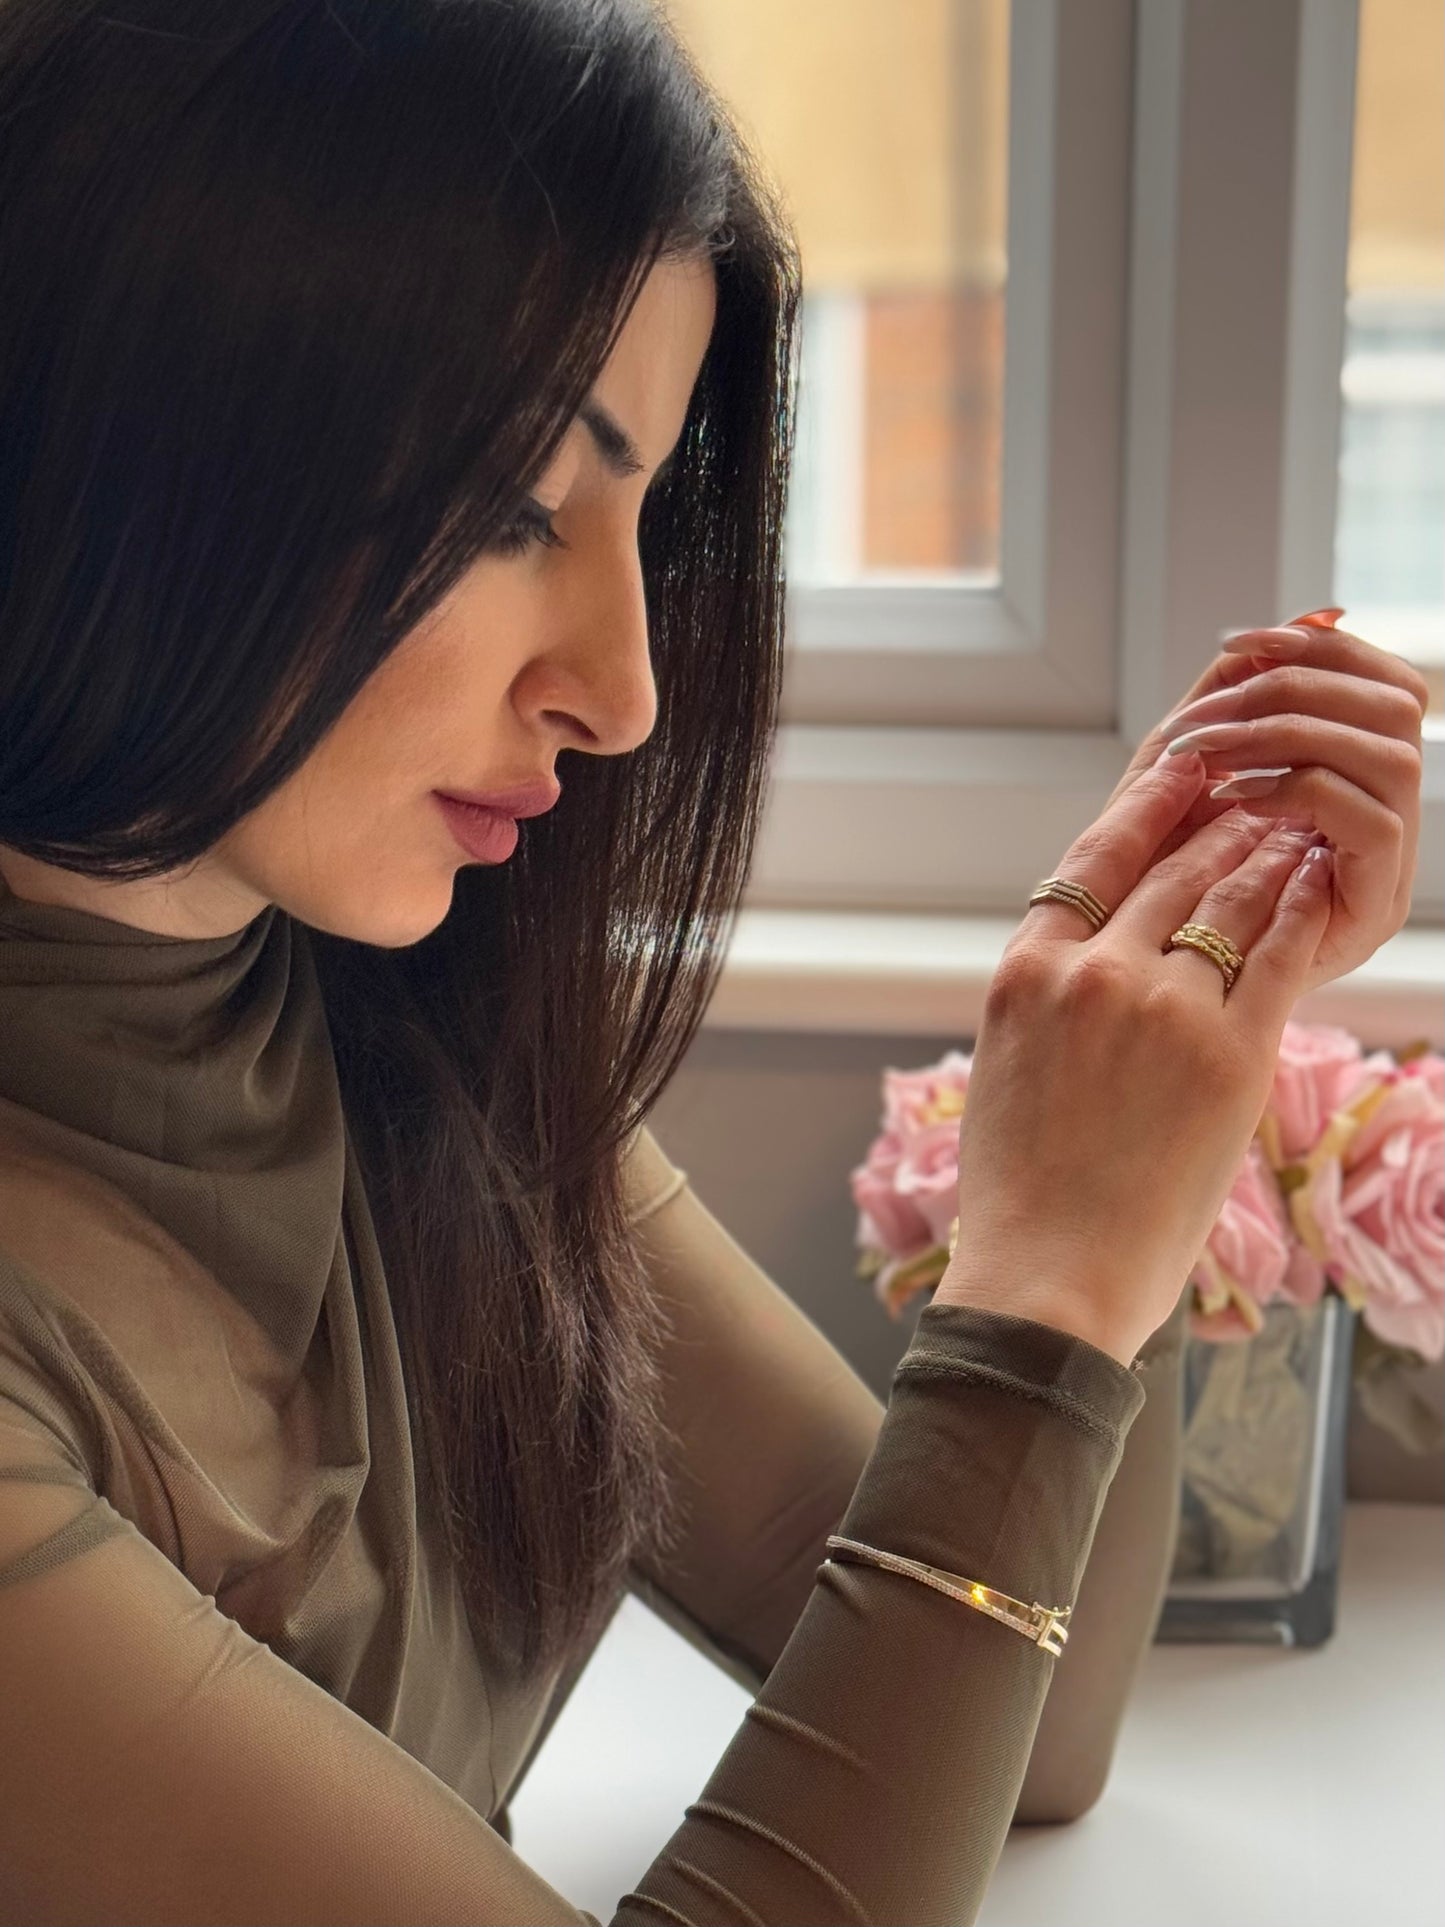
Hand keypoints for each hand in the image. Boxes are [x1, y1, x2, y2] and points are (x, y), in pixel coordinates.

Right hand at [938, 756, 1336, 1363]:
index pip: (1096, 855)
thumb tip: (1095, 950)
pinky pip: (1280, 957)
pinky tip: (1321, 887)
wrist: (1049, 1277)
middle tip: (1259, 792)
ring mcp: (1164, 1009)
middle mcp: (1092, 972)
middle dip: (1223, 822)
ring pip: (1232, 899)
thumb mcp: (1006, 1064)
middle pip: (1173, 868)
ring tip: (1296, 828)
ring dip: (1270, 854)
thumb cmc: (1021, 1188)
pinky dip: (1304, 912)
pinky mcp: (1232, 1054)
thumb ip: (1050, 993)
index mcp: (1025, 970)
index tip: (1181, 768)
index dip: (1147, 803)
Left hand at [1105, 609, 1428, 995]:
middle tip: (1208, 711)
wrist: (1144, 1017)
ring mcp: (1389, 865)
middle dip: (1296, 686)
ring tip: (1211, 751)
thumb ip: (1239, 700)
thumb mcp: (1193, 780)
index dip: (1325, 648)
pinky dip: (1299, 789)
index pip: (1388, 682)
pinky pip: (1371, 818)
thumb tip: (1317, 610)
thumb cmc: (1161, 891)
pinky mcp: (1374, 909)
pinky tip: (1234, 797)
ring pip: (1390, 751)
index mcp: (1359, 781)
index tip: (1241, 643)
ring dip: (1290, 733)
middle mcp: (1390, 817)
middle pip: (1396, 704)